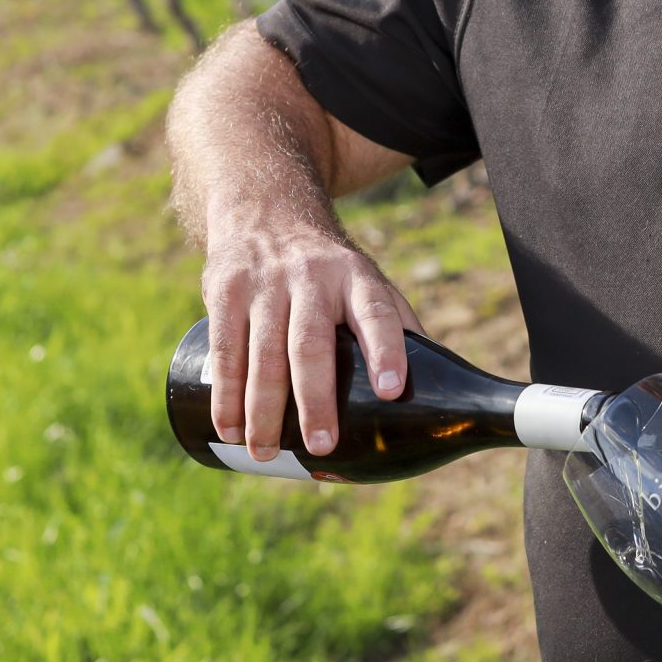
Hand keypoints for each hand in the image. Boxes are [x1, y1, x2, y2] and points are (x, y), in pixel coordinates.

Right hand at [199, 217, 420, 461]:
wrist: (265, 210)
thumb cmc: (327, 268)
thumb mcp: (365, 280)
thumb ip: (396, 326)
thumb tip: (436, 387)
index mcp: (355, 278)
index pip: (376, 312)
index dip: (385, 349)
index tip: (391, 390)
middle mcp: (310, 277)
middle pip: (310, 344)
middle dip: (315, 400)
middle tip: (322, 446)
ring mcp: (264, 283)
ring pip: (262, 354)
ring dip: (262, 410)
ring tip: (266, 451)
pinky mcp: (225, 291)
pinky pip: (225, 350)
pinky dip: (226, 395)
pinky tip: (231, 428)